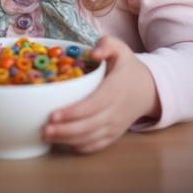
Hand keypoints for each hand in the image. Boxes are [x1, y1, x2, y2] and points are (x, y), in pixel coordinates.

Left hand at [43, 35, 160, 153]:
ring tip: (47, 136)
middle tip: (44, 129)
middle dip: (65, 130)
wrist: (148, 89)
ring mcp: (116, 125)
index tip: (54, 114)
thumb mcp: (120, 48)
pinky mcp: (114, 134)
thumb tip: (93, 53)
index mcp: (116, 88)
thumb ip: (107, 44)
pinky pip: (97, 145)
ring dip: (68, 140)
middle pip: (90, 125)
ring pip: (91, 138)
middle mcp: (117, 110)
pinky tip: (62, 143)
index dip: (74, 112)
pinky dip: (79, 147)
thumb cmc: (128, 67)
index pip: (94, 104)